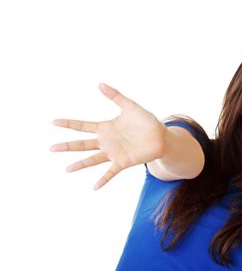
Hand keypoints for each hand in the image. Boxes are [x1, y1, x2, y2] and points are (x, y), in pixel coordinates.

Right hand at [50, 83, 166, 189]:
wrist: (161, 136)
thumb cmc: (145, 121)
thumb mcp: (130, 106)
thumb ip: (115, 96)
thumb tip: (100, 84)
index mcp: (105, 128)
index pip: (82, 126)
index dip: (69, 123)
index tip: (54, 122)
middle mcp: (106, 142)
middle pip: (82, 144)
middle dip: (67, 146)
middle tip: (51, 148)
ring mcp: (113, 153)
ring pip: (93, 159)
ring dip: (80, 164)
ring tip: (67, 169)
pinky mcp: (123, 162)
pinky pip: (111, 172)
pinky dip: (103, 179)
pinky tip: (95, 187)